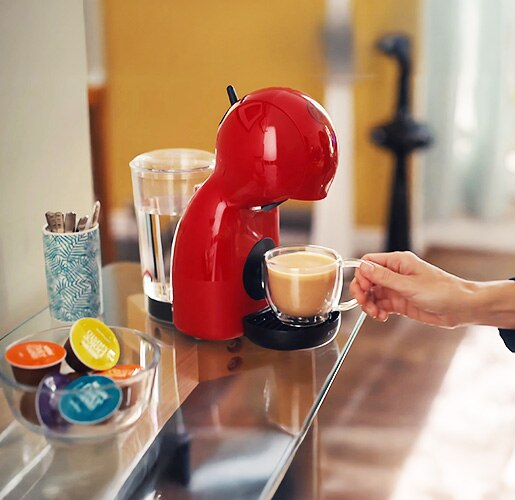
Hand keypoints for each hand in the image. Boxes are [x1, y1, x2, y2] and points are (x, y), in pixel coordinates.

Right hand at [350, 251, 475, 327]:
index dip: (362, 275)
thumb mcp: (409, 285)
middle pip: (367, 279)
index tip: (364, 289)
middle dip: (362, 291)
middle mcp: (395, 273)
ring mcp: (397, 288)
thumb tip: (363, 267)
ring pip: (372, 294)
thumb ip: (384, 277)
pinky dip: (377, 311)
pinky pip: (381, 305)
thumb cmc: (443, 291)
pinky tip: (382, 316)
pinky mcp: (400, 302)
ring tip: (375, 314)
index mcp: (398, 262)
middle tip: (364, 303)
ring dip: (369, 304)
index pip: (369, 263)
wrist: (461, 308)